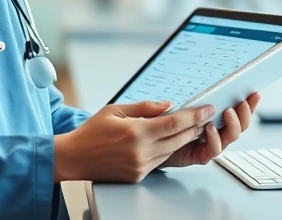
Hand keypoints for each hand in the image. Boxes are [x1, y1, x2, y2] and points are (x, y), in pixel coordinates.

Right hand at [53, 100, 214, 183]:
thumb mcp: (116, 110)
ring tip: (193, 127)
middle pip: (179, 138)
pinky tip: (172, 140)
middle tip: (206, 116)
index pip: (174, 123)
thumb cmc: (91, 132)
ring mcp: (140, 166)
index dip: (194, 116)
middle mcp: (141, 151)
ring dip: (185, 139)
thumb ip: (145, 107)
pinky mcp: (138, 175)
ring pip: (172, 151)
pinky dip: (169, 149)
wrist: (74, 158)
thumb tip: (168, 105)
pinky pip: (160, 161)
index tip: (207, 109)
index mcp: (136, 132)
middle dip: (195, 127)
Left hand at [158, 92, 260, 168]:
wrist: (146, 145)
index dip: (248, 103)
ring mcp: (208, 144)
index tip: (255, 93)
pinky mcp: (199, 156)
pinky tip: (210, 129)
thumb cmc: (158, 123)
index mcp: (212, 116)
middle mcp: (214, 130)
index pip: (236, 110)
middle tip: (243, 102)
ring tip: (228, 112)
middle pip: (239, 125)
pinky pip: (213, 150)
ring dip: (232, 125)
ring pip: (230, 137)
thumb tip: (191, 88)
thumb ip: (178, 98)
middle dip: (245, 113)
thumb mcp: (167, 104)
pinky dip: (215, 140)